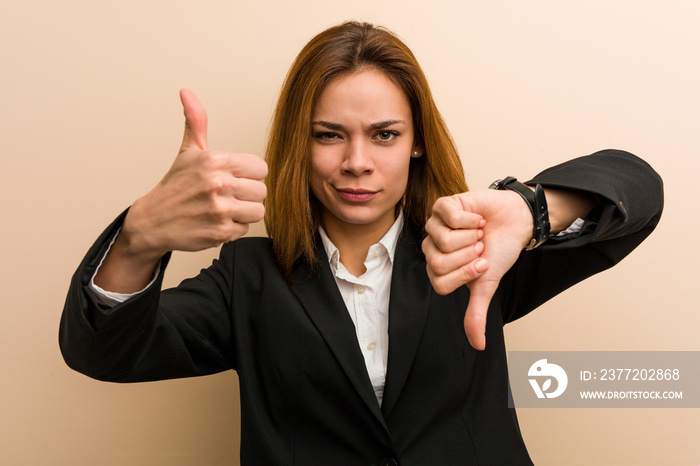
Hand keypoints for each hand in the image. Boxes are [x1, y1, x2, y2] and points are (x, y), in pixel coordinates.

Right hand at [123, 89, 267, 258]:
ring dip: (243, 213)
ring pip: (258, 211)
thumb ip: (196, 122)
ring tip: (224, 209)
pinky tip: (216, 222)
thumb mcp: (187, 152)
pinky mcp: (220, 232)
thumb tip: (187, 93)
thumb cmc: (174, 186)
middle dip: (247, 195)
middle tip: (227, 196)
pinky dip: (233, 229)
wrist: (152, 221)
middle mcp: (219, 183)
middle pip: (262, 191)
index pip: (260, 168)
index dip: (249, 175)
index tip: (234, 178)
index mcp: (215, 160)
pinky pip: (245, 229)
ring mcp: (220, 209)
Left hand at [422, 189, 532, 349]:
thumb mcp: (486, 285)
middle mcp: (432, 247)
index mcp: (438, 269)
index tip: (481, 265)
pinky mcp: (443, 205)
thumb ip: (476, 313)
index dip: (465, 274)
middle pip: (439, 262)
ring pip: (445, 240)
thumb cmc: (498, 250)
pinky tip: (477, 219)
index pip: (440, 282)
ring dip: (470, 237)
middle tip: (479, 247)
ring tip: (478, 232)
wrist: (515, 222)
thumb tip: (478, 345)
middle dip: (468, 256)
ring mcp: (434, 225)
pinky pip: (450, 217)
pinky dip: (471, 219)